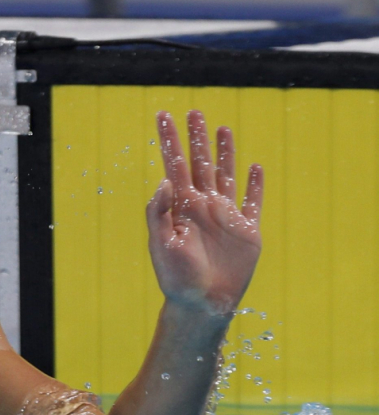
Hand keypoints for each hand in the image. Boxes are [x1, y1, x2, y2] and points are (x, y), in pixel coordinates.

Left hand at [147, 110, 263, 316]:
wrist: (202, 303)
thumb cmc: (177, 277)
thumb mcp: (161, 244)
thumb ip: (159, 212)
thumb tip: (164, 180)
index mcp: (180, 206)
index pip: (174, 164)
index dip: (169, 140)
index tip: (163, 115)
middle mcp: (202, 205)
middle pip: (199, 163)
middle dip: (196, 138)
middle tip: (193, 111)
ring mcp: (224, 216)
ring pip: (225, 175)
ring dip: (224, 152)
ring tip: (222, 128)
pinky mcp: (246, 231)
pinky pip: (252, 202)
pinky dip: (255, 185)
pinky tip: (255, 166)